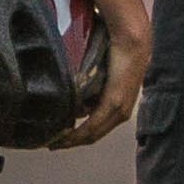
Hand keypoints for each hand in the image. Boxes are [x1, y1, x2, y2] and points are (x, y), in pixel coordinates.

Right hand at [51, 3, 150, 148]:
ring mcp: (118, 109)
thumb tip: (71, 83)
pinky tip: (64, 137)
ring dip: (72, 140)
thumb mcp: (99, 69)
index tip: (60, 138)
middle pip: (93, 135)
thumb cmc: (115, 48)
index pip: (97, 127)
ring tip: (54, 143)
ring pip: (92, 134)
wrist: (131, 39)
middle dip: (71, 142)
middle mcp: (121, 112)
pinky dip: (77, 134)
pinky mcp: (114, 104)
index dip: (78, 135)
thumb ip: (89, 80)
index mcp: (119, 104)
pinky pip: (93, 125)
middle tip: (52, 145)